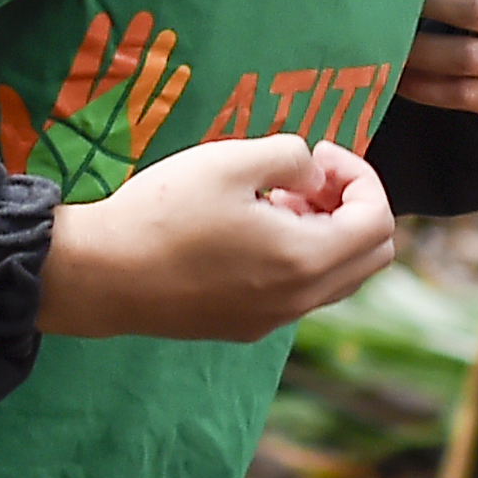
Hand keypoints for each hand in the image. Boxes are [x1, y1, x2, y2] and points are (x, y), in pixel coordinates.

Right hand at [38, 135, 396, 339]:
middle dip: (352, 206)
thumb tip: (313, 170)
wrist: (99, 275)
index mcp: (304, 260)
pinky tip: (249, 228)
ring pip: (335, 277)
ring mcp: (271, 319)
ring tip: (276, 197)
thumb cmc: (162, 213)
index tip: (319, 152)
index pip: (378, 222)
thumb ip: (291, 155)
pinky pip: (298, 291)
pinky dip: (296, 256)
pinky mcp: (243, 325)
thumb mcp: (231, 160)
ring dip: (325, 232)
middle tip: (307, 175)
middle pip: (370, 257)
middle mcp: (297, 301)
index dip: (360, 175)